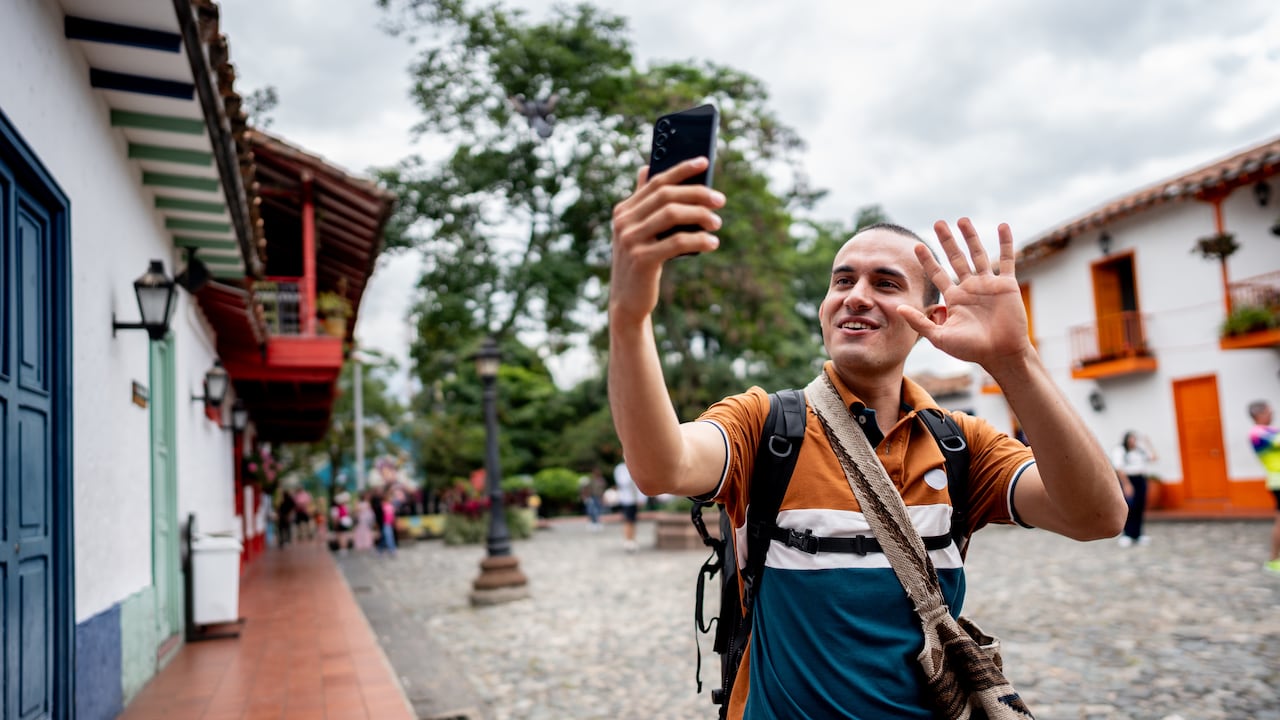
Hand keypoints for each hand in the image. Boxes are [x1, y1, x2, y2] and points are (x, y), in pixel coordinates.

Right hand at [609, 159, 723, 325]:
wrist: (627, 301)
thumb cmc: (640, 262)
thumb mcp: (638, 231)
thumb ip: (644, 203)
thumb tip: (648, 168)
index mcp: (624, 210)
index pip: (656, 181)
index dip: (681, 169)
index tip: (704, 162)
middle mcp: (623, 222)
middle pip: (666, 195)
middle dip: (698, 193)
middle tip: (720, 200)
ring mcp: (630, 240)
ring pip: (672, 214)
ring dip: (701, 215)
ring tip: (717, 223)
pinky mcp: (641, 259)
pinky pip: (676, 242)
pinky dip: (699, 240)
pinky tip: (712, 242)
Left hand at [899, 218, 1032, 370]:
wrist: (1001, 355)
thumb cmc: (971, 350)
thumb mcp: (940, 336)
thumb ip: (919, 322)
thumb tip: (898, 308)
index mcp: (954, 298)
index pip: (937, 274)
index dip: (927, 260)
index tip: (917, 246)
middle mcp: (970, 288)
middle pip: (956, 258)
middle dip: (947, 241)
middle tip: (939, 223)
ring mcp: (989, 284)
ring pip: (978, 254)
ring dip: (971, 237)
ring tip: (962, 220)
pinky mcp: (1007, 285)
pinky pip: (1007, 260)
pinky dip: (1006, 243)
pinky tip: (1003, 226)